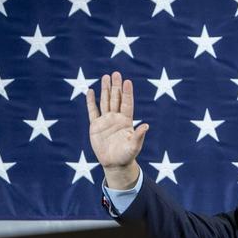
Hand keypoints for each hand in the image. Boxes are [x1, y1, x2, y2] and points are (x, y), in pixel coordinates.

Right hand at [86, 71, 148, 189]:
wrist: (115, 164)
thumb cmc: (127, 155)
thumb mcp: (134, 146)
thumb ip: (139, 136)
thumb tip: (146, 126)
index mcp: (126, 121)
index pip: (127, 103)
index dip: (127, 92)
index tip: (127, 81)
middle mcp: (116, 118)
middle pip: (116, 99)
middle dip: (116, 86)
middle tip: (116, 73)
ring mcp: (105, 121)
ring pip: (105, 101)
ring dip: (105, 90)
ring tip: (105, 77)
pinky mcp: (95, 126)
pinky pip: (93, 111)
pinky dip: (91, 102)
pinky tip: (90, 91)